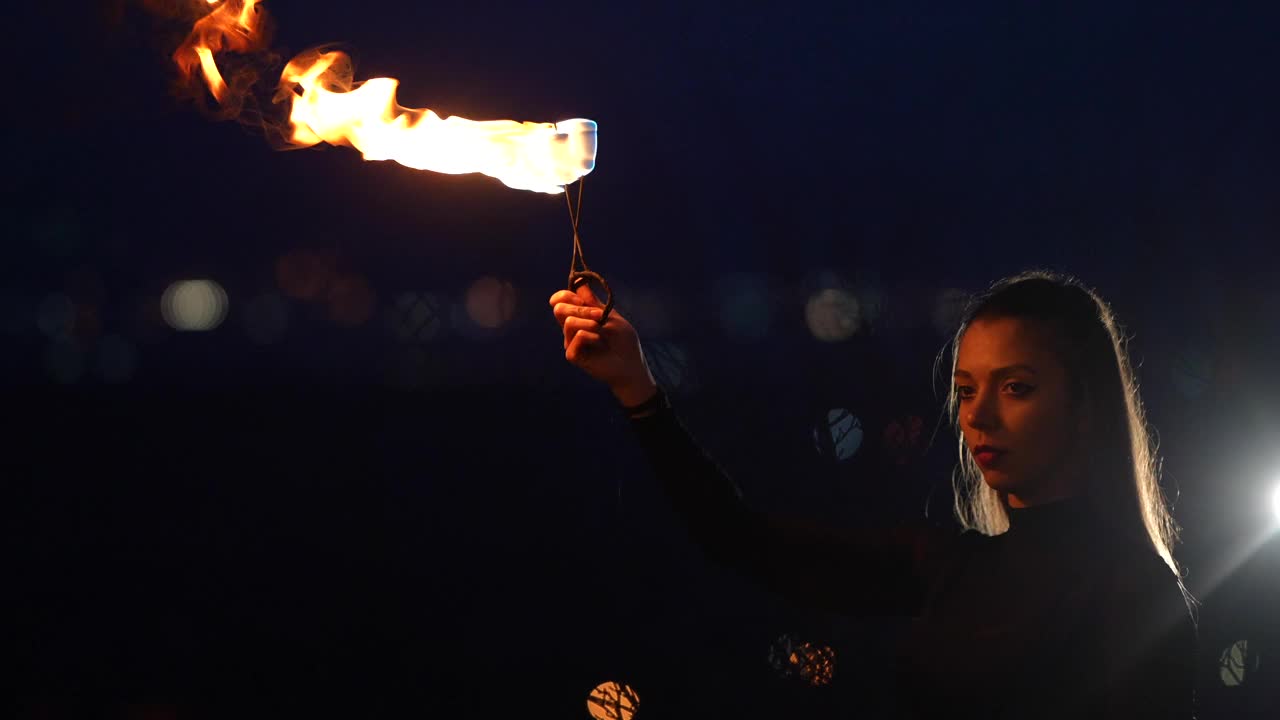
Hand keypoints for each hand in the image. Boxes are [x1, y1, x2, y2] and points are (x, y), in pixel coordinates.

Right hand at [548, 284, 657, 405]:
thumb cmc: (623, 342)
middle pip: (559, 308)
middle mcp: (571, 329)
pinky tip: (601, 344)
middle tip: (600, 315)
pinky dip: (592, 336)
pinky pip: (578, 337)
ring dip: (589, 321)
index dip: (565, 294)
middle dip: (580, 307)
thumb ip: (593, 301)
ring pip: (568, 322)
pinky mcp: (573, 355)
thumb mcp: (611, 316)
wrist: (631, 365)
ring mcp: (570, 342)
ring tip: (603, 330)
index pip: (560, 301)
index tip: (580, 296)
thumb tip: (579, 280)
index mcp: (579, 317)